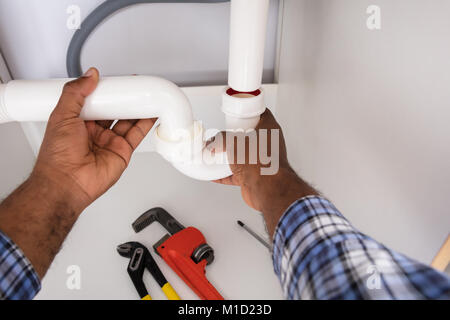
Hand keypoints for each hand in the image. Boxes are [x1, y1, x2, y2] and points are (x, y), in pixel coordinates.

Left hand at [33, 68, 155, 211]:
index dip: (107, 90)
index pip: (96, 100)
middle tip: (135, 86)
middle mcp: (95, 131)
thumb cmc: (57, 157)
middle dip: (125, 98)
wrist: (66, 183)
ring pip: (128, 120)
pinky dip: (146, 123)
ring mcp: (110, 141)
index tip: (116, 80)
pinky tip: (151, 113)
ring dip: (138, 108)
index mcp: (78, 121)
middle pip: (115, 109)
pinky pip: (137, 134)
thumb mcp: (61, 115)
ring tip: (147, 95)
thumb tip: (89, 75)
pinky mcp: (122, 151)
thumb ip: (75, 93)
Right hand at [211, 109, 317, 235]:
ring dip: (230, 156)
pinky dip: (226, 174)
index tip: (238, 112)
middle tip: (224, 134)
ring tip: (217, 154)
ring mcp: (263, 160)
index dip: (249, 112)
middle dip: (235, 136)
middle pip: (250, 135)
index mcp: (270, 129)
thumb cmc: (261, 163)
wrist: (267, 189)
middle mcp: (269, 144)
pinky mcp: (256, 176)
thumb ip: (221, 140)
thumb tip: (214, 142)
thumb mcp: (234, 142)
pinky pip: (238, 173)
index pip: (261, 114)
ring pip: (244, 155)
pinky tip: (216, 175)